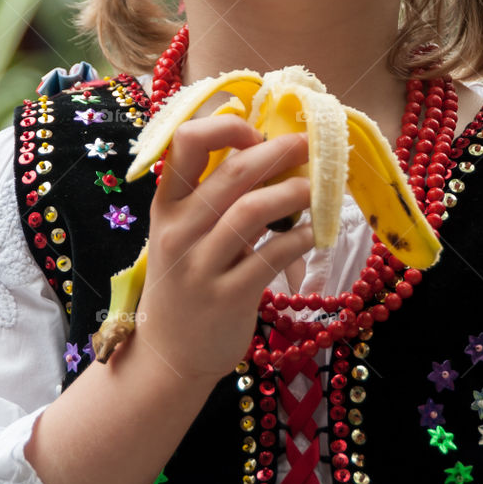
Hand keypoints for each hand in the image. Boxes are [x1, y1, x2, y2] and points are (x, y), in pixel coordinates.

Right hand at [132, 114, 314, 383]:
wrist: (167, 356)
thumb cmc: (183, 282)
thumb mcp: (181, 233)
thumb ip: (210, 195)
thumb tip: (264, 148)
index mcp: (166, 204)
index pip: (186, 141)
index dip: (227, 127)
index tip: (256, 134)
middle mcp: (179, 230)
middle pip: (232, 171)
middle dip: (278, 151)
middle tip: (309, 145)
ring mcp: (201, 265)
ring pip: (253, 210)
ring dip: (293, 193)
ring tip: (315, 190)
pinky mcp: (229, 296)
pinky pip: (272, 256)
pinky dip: (301, 238)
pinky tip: (316, 232)